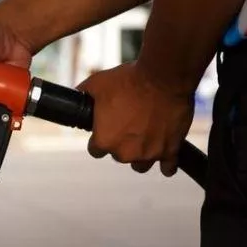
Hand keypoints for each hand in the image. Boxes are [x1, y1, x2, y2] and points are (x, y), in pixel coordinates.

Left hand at [77, 62, 194, 175]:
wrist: (163, 78)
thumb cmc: (129, 81)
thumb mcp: (96, 84)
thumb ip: (83, 94)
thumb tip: (75, 95)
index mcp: (104, 141)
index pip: (96, 151)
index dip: (100, 138)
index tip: (106, 129)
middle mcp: (125, 153)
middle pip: (119, 156)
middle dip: (121, 143)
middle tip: (128, 125)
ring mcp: (149, 154)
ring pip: (140, 164)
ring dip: (140, 154)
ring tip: (144, 137)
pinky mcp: (170, 151)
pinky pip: (168, 168)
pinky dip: (166, 162)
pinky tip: (164, 154)